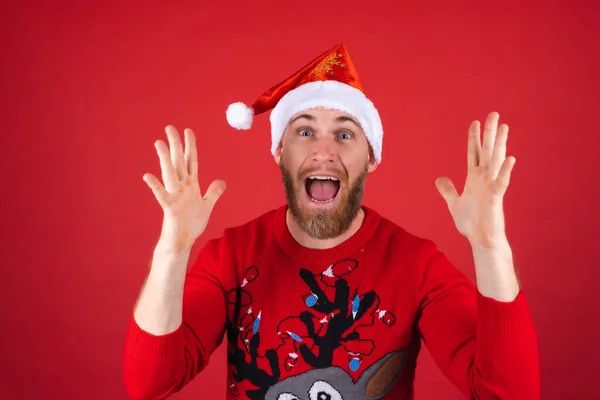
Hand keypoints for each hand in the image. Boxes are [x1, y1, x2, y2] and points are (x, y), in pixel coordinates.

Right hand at [143, 125, 225, 254]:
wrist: (182, 241)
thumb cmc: (191, 224)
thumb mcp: (207, 206)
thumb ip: (213, 193)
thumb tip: (222, 181)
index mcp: (191, 185)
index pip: (191, 160)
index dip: (191, 146)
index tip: (188, 130)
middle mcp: (182, 187)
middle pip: (179, 161)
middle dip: (176, 144)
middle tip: (170, 127)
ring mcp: (175, 196)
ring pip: (170, 173)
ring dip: (164, 158)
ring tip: (158, 143)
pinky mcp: (170, 208)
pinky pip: (162, 195)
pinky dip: (155, 186)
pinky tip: (147, 176)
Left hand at [435, 112, 514, 248]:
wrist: (481, 240)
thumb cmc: (472, 223)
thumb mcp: (454, 203)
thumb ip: (448, 190)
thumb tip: (439, 179)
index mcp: (474, 179)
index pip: (474, 153)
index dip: (474, 138)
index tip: (474, 122)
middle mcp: (484, 179)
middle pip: (487, 151)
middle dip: (489, 133)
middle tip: (493, 113)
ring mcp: (491, 187)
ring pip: (496, 161)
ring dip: (500, 144)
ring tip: (504, 127)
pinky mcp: (496, 198)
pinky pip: (501, 182)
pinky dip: (505, 171)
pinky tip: (510, 159)